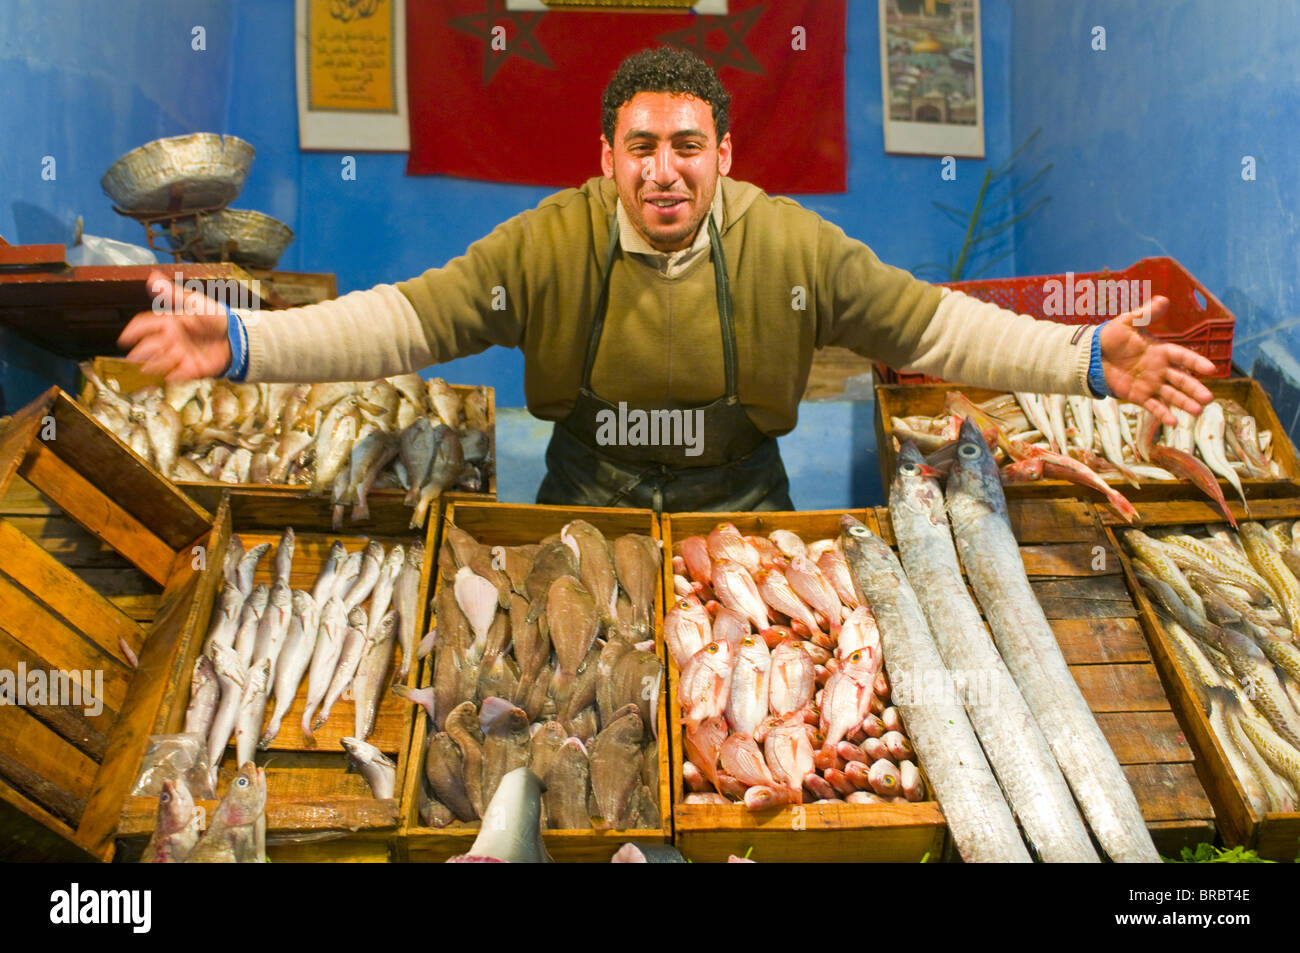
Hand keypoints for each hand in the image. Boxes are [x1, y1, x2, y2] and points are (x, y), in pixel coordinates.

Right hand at [116, 269, 232, 380]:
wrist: (238, 335)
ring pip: (160, 361)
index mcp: (169, 322)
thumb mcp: (195, 302)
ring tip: (145, 368)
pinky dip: (173, 376)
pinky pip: (179, 374)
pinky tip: (168, 376)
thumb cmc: (215, 316)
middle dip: (140, 352)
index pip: (145, 325)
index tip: (124, 338)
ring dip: (152, 365)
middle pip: (149, 346)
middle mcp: (171, 339)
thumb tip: (152, 276)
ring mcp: (180, 354)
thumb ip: (173, 293)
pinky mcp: (192, 368)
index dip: (133, 331)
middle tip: (132, 357)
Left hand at [1099, 295, 1214, 426]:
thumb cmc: (1112, 337)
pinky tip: (1174, 422)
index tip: (1211, 370)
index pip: (1182, 356)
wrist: (1093, 355)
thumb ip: (1145, 314)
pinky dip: (1163, 414)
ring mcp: (1151, 383)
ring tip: (1198, 412)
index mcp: (1160, 351)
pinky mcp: (1139, 396)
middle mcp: (1160, 369)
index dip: (1196, 362)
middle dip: (1194, 389)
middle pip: (1181, 380)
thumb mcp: (1128, 323)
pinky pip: (1153, 406)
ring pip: (1171, 395)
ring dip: (1184, 403)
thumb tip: (1163, 299)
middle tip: (1208, 399)